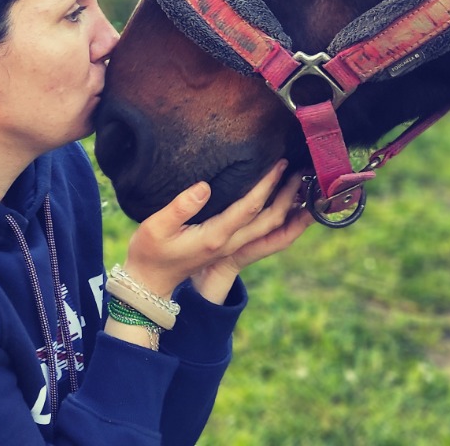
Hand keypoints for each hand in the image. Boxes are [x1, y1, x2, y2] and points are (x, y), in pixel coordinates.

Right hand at [120, 161, 313, 305]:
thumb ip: (180, 207)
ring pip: (270, 230)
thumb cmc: (149, 252)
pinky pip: (262, 233)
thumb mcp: (156, 227)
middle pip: (269, 221)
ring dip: (288, 208)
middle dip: (287, 195)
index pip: (249, 208)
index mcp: (215, 237)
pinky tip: (284, 205)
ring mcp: (230, 247)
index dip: (266, 186)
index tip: (278, 164)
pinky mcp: (227, 246)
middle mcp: (228, 243)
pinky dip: (279, 221)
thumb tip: (205, 186)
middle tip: (299, 170)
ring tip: (300, 186)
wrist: (149, 284)